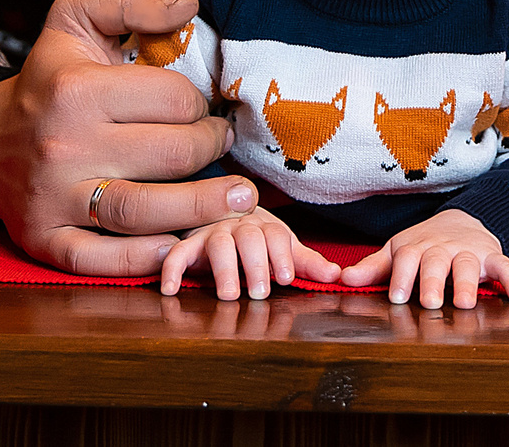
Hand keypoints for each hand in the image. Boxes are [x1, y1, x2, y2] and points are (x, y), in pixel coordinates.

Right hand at [0, 0, 249, 274]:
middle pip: (169, 156)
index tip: (202, 108)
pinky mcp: (45, 241)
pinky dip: (143, 259)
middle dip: (211, 150)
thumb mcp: (76, 18)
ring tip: (240, 199)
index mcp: (76, 89)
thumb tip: (188, 5)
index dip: (199, 104)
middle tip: (223, 146)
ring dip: (203, 208)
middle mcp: (63, 146)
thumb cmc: (49, 77)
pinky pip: (100, 260)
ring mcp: (53, 199)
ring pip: (143, 212)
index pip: (172, 101)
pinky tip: (178, 245)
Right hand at [158, 205, 340, 300]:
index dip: (282, 255)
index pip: (276, 236)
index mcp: (265, 226)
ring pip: (217, 244)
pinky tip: (171, 289)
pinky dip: (172, 268)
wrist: (218, 214)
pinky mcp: (188, 245)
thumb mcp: (283, 249)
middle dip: (255, 264)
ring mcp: (212, 233)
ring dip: (224, 268)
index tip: (286, 278)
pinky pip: (177, 253)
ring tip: (230, 294)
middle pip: (248, 238)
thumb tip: (337, 276)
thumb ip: (307, 263)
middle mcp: (239, 226)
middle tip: (260, 292)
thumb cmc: (256, 239)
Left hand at [338, 207, 508, 306]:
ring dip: (467, 283)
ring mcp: (469, 251)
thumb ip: (374, 268)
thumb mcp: (397, 252)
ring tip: (465, 303)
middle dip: (432, 281)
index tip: (395, 296)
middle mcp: (442, 247)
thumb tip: (344, 279)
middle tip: (428, 302)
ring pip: (469, 265)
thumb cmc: (423, 246)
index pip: (406, 259)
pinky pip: (506, 266)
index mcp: (416, 247)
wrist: (461, 222)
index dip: (401, 277)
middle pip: (436, 262)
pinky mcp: (493, 256)